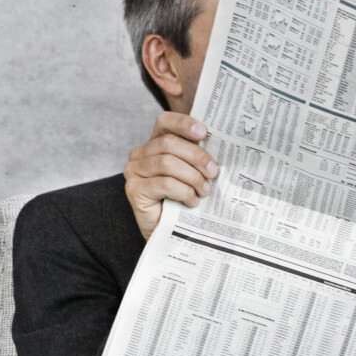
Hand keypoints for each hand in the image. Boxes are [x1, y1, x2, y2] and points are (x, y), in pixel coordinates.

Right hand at [124, 112, 218, 239]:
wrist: (170, 233)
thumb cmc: (182, 201)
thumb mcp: (191, 173)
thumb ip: (196, 157)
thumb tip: (221, 143)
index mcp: (154, 145)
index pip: (165, 122)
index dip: (184, 123)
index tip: (204, 133)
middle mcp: (139, 155)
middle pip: (169, 143)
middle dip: (197, 157)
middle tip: (213, 172)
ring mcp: (134, 172)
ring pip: (167, 163)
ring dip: (192, 177)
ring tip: (203, 191)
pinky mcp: (134, 190)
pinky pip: (164, 183)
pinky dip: (183, 191)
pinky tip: (191, 201)